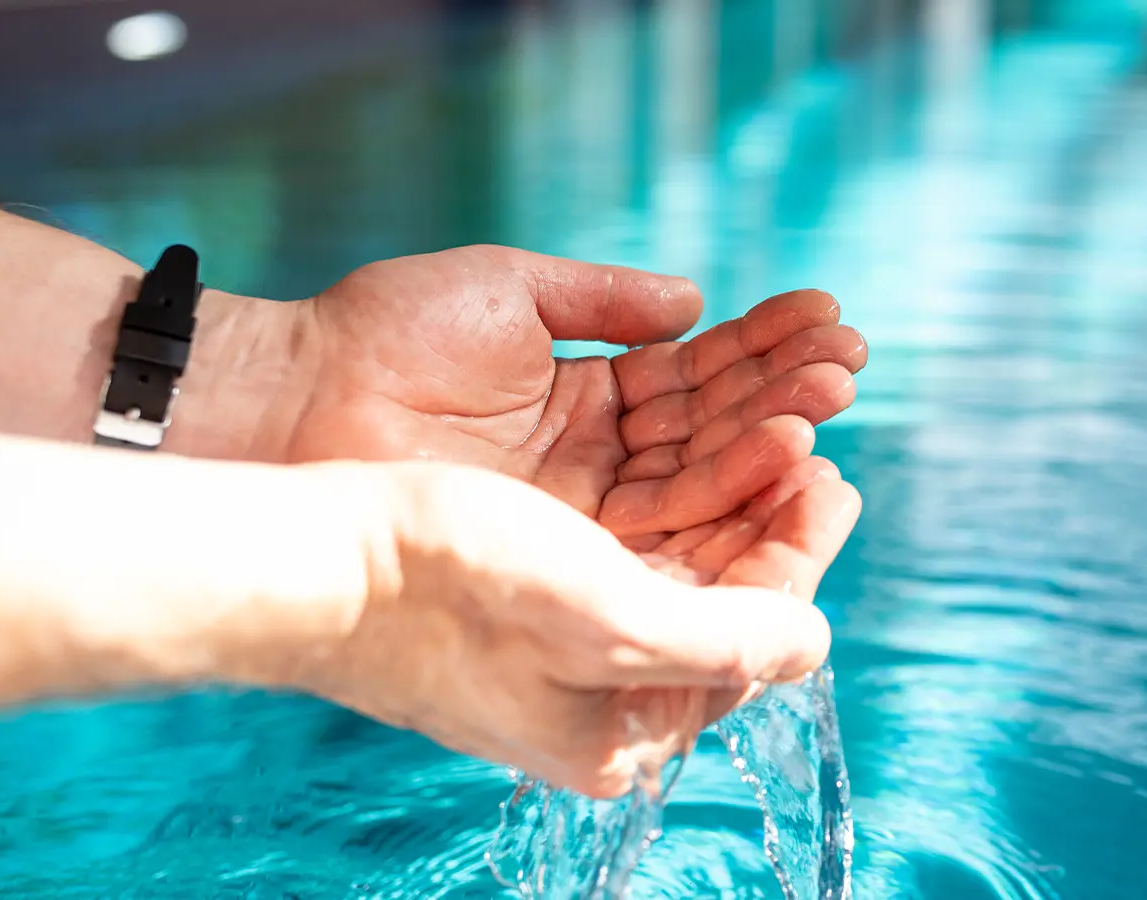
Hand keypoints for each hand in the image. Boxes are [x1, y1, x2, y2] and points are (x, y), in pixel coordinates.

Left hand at [196, 245, 865, 545]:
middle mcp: (597, 461)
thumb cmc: (383, 334)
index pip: (693, 377)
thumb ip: (605, 299)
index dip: (760, 349)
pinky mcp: (567, 558)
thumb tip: (696, 301)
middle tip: (852, 363)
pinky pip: (663, 530)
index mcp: (585, 395)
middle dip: (785, 395)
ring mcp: (585, 513)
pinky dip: (725, 495)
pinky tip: (786, 455)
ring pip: (700, 480)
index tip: (827, 319)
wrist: (294, 401)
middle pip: (712, 432)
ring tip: (831, 400)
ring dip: (771, 441)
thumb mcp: (508, 290)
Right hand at [298, 459, 854, 799]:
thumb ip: (730, 642)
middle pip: (720, 581)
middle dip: (772, 499)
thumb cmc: (456, 591)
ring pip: (680, 538)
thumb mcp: (614, 624)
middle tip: (817, 430)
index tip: (837, 477)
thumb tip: (814, 646)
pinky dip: (673, 467)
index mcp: (625, 723)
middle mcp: (601, 682)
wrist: (317, 558)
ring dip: (732, 470)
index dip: (801, 550)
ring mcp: (563, 627)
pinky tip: (693, 425)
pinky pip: (629, 517)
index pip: (750, 632)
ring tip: (774, 412)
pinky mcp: (530, 573)